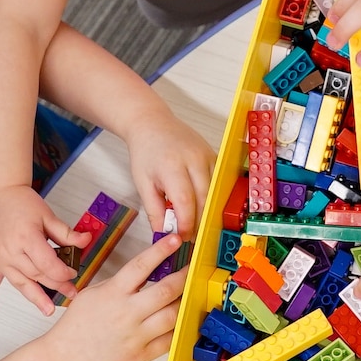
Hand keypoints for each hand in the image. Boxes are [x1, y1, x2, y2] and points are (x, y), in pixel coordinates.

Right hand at [0, 184, 86, 316]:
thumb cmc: (21, 202)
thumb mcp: (47, 215)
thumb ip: (66, 232)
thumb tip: (85, 241)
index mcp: (26, 238)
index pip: (48, 264)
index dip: (63, 272)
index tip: (73, 272)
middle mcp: (10, 251)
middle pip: (36, 275)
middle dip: (56, 285)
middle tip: (71, 291)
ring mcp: (0, 257)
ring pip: (20, 282)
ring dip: (35, 297)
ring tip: (48, 309)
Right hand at [37, 234, 184, 360]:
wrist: (65, 359)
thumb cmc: (77, 326)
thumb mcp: (93, 293)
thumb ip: (120, 283)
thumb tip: (148, 271)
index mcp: (112, 294)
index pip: (141, 265)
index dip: (161, 250)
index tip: (175, 240)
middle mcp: (126, 313)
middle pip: (165, 290)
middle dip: (184, 275)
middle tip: (191, 268)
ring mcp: (135, 336)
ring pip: (173, 315)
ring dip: (184, 301)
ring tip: (187, 293)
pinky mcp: (141, 355)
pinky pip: (170, 340)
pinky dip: (179, 328)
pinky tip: (180, 319)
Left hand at [127, 109, 213, 237]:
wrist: (152, 123)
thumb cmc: (146, 151)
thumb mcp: (142, 183)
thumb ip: (154, 210)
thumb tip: (164, 234)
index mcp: (171, 165)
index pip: (185, 201)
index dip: (187, 223)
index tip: (183, 237)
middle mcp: (193, 159)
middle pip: (205, 199)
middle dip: (199, 221)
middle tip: (191, 236)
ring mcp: (207, 155)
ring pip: (215, 192)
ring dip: (207, 211)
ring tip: (195, 223)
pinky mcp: (214, 155)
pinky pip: (218, 182)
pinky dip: (212, 197)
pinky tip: (201, 205)